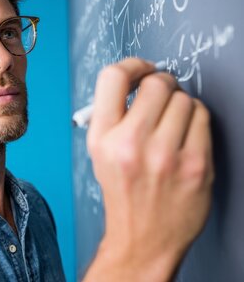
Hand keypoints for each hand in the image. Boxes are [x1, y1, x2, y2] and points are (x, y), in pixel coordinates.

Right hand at [83, 58, 213, 281]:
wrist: (143, 238)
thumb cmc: (123, 191)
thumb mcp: (99, 153)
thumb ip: (112, 114)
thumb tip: (138, 77)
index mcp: (102, 138)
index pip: (113, 77)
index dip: (133, 65)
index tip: (142, 69)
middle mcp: (130, 144)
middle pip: (157, 83)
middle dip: (162, 84)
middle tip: (161, 97)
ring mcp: (165, 156)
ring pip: (184, 98)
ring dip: (180, 105)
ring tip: (172, 125)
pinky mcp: (196, 165)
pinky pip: (202, 116)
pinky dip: (195, 120)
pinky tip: (185, 137)